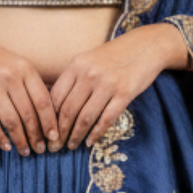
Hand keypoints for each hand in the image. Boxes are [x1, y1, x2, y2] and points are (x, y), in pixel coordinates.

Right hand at [0, 33, 59, 155]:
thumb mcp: (19, 66)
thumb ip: (33, 86)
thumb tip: (49, 118)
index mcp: (26, 69)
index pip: (43, 100)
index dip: (50, 122)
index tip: (54, 137)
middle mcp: (10, 77)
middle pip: (28, 113)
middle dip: (36, 136)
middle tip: (41, 149)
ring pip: (11, 121)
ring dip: (20, 140)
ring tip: (26, 151)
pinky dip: (0, 137)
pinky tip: (7, 147)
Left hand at [49, 23, 189, 148]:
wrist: (147, 46)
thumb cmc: (115, 55)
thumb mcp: (89, 59)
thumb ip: (73, 78)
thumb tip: (55, 105)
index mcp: (77, 65)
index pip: (55, 96)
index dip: (48, 117)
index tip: (46, 131)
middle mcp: (89, 74)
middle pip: (68, 110)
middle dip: (59, 132)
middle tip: (55, 146)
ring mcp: (107, 84)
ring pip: (85, 118)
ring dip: (76, 136)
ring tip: (71, 146)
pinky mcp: (124, 93)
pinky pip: (106, 119)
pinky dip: (96, 133)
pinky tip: (90, 141)